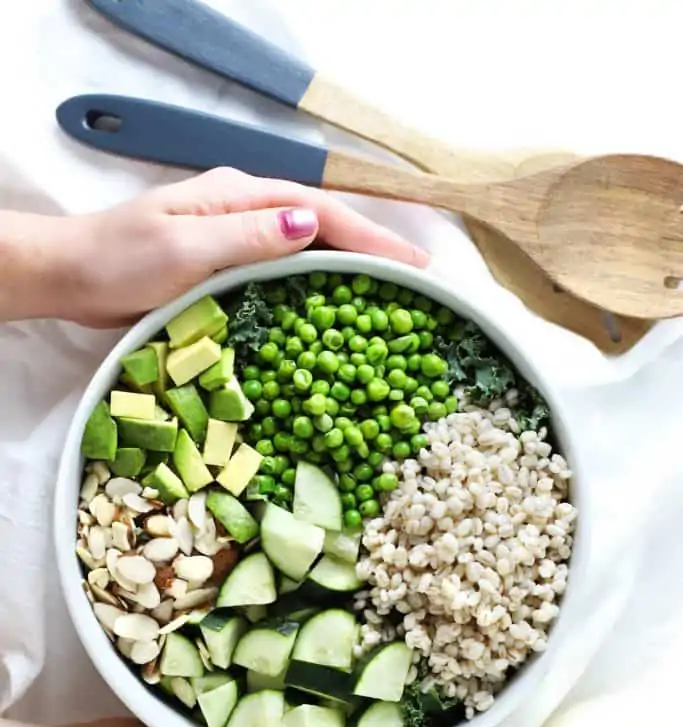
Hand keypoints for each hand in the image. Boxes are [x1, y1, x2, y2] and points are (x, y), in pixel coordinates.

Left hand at [51, 168, 428, 326]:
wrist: (72, 276)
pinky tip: (330, 308)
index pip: (319, 211)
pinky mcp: (224, 268)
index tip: (413, 262)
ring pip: (305, 249)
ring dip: (347, 267)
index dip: (369, 237)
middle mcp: (243, 212)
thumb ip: (246, 234)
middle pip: (321, 226)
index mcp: (239, 197)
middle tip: (417, 279)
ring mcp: (234, 239)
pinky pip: (281, 273)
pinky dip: (313, 285)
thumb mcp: (184, 244)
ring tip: (388, 294)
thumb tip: (310, 224)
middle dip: (370, 248)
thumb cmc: (119, 260)